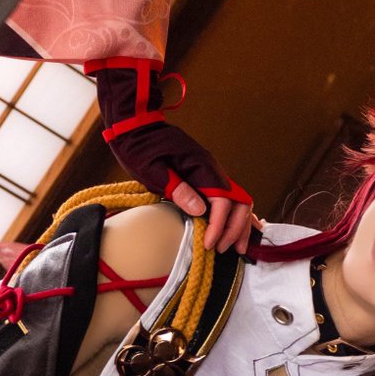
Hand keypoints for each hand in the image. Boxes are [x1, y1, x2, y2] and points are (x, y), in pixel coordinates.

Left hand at [96, 64, 253, 251]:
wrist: (135, 125)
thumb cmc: (140, 147)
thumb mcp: (153, 170)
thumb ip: (178, 189)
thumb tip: (200, 210)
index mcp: (201, 167)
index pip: (222, 202)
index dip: (219, 226)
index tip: (208, 244)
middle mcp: (212, 170)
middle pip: (238, 202)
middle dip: (235, 229)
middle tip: (223, 250)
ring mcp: (211, 173)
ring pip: (238, 201)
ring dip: (239, 225)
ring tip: (237, 247)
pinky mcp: (205, 176)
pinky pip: (228, 198)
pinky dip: (235, 215)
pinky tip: (238, 229)